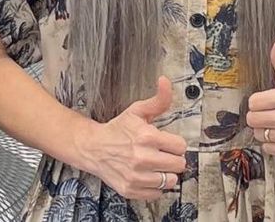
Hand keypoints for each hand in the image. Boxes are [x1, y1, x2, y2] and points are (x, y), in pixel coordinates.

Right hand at [77, 76, 187, 200]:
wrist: (93, 148)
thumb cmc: (119, 129)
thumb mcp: (138, 110)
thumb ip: (158, 99)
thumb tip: (165, 80)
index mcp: (147, 137)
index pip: (181, 147)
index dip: (177, 144)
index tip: (170, 143)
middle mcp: (142, 158)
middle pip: (178, 165)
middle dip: (175, 159)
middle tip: (166, 154)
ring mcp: (135, 176)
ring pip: (170, 181)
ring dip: (167, 174)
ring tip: (159, 166)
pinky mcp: (129, 190)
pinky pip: (156, 194)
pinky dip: (156, 187)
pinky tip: (150, 176)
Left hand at [247, 32, 274, 156]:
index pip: (254, 102)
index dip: (257, 100)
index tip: (265, 98)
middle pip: (254, 120)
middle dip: (257, 115)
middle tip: (266, 111)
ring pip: (259, 135)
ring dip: (263, 129)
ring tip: (273, 122)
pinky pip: (268, 149)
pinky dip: (270, 143)